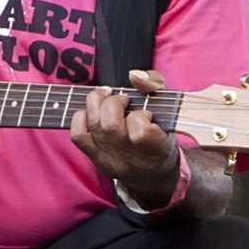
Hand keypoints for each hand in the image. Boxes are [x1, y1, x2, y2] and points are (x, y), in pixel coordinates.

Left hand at [69, 68, 180, 205]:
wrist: (154, 172)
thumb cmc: (161, 132)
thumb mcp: (170, 106)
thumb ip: (155, 83)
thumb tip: (133, 75)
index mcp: (156, 147)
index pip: (140, 133)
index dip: (140, 116)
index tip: (146, 113)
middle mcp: (131, 157)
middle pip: (110, 125)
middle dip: (114, 102)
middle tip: (122, 99)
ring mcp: (111, 160)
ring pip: (94, 126)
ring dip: (97, 104)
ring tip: (106, 99)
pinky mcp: (96, 160)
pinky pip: (78, 136)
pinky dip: (80, 118)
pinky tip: (91, 112)